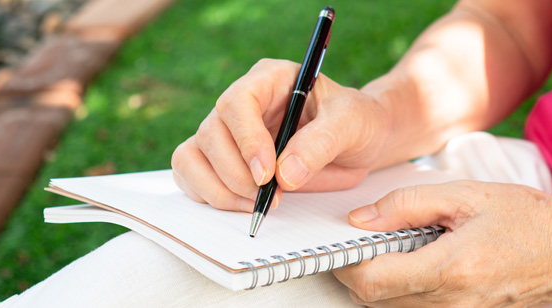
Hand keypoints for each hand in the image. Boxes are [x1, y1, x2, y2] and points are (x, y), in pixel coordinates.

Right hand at [170, 59, 391, 211]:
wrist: (359, 143)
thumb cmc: (356, 122)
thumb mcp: (351, 123)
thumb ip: (321, 142)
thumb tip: (285, 173)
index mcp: (270, 79)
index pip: (237, 102)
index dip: (245, 139)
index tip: (266, 173)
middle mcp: (241, 104)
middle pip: (211, 133)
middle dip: (236, 173)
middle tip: (270, 197)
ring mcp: (227, 133)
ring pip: (193, 156)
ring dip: (219, 189)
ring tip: (259, 204)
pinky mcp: (222, 161)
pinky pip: (192, 176)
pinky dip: (210, 196)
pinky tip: (243, 205)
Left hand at [332, 180, 551, 306]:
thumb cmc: (530, 220)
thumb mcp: (467, 195)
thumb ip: (407, 205)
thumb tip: (361, 220)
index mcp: (451, 269)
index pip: (372, 280)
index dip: (347, 262)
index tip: (344, 241)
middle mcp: (452, 304)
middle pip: (375, 301)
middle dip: (359, 272)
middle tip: (366, 240)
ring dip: (382, 281)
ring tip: (399, 248)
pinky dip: (406, 291)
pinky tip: (421, 264)